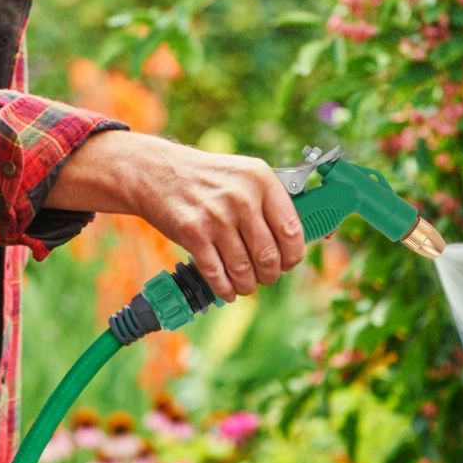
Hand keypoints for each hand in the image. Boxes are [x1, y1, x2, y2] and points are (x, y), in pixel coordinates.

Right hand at [44, 131, 305, 299]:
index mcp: (261, 179)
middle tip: (265, 277)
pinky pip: (217, 274)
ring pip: (244, 270)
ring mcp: (216, 217)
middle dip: (270, 275)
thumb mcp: (243, 176)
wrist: (157, 172)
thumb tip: (306, 237)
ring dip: (247, 285)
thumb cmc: (207, 179)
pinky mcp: (193, 234)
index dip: (293, 255)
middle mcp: (242, 197)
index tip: (288, 263)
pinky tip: (228, 290)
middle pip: (269, 256)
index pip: (292, 231)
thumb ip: (271, 203)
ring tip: (245, 285)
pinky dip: (225, 289)